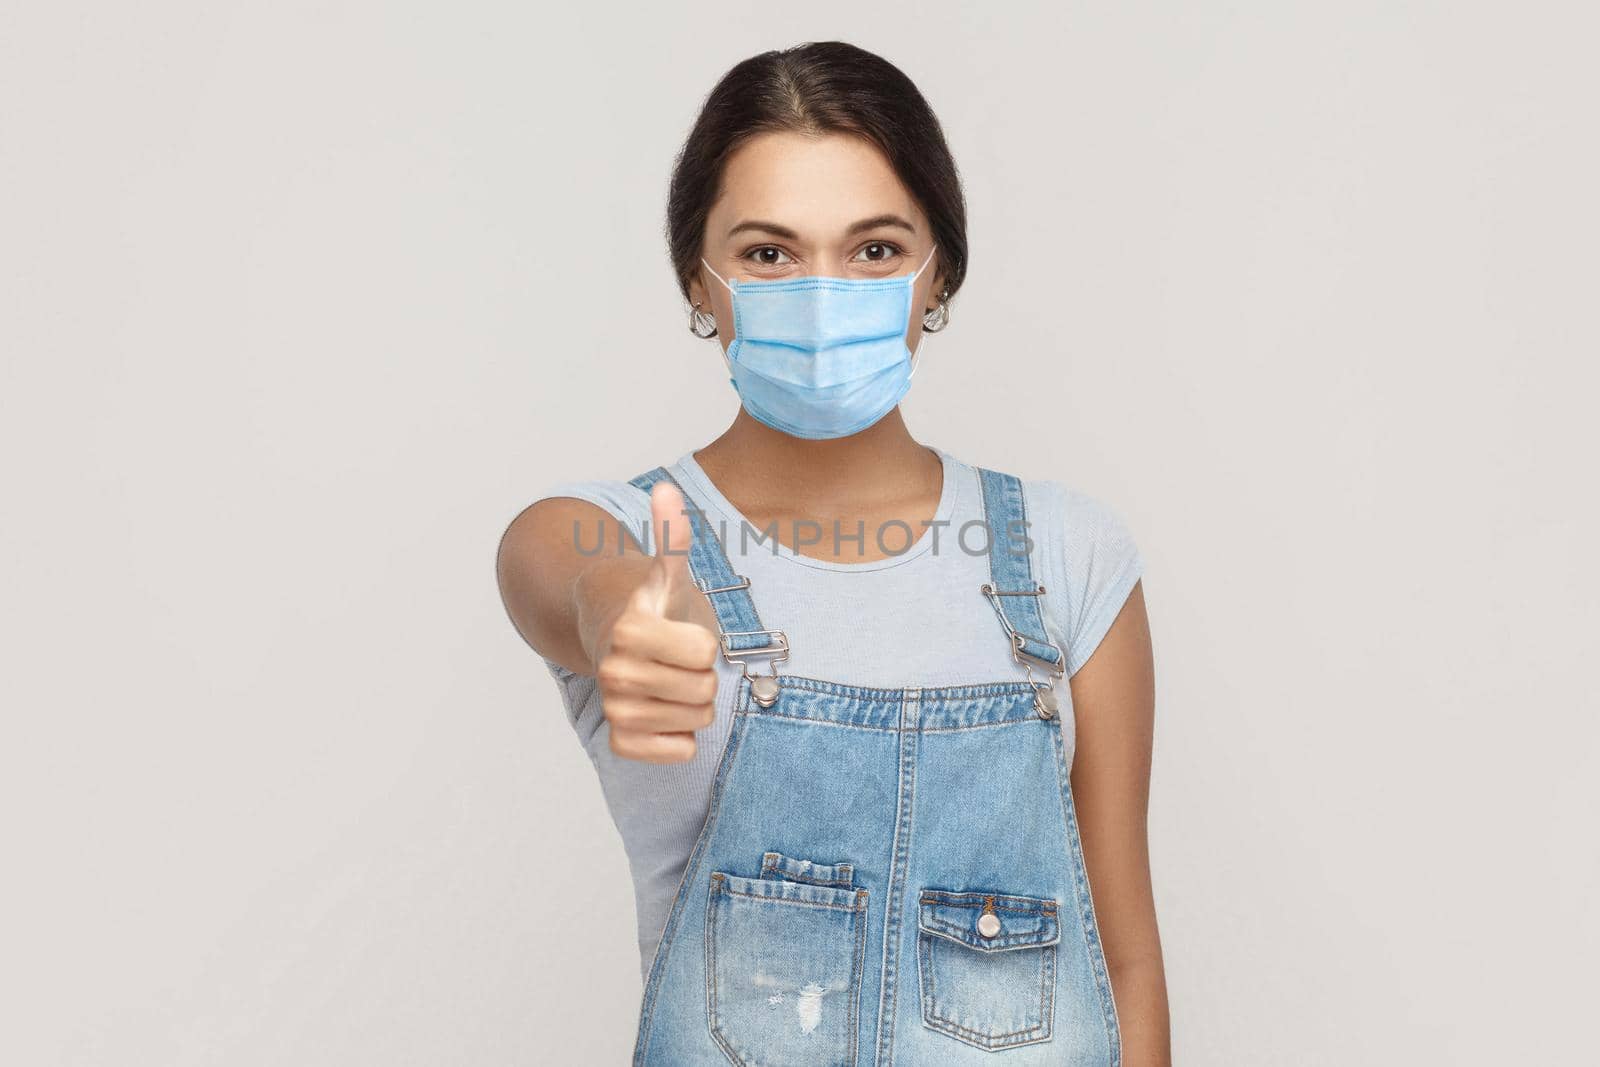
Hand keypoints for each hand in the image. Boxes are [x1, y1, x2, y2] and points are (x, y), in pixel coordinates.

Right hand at [596, 481, 720, 762]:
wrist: (615, 641)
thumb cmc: (655, 608)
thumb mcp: (669, 573)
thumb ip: (672, 536)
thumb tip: (666, 490)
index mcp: (630, 631)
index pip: (705, 654)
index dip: (703, 641)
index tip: (680, 630)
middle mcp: (615, 673)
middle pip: (705, 691)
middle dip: (702, 674)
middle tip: (678, 659)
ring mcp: (616, 710)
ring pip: (697, 720)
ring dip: (694, 702)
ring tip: (671, 679)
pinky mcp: (624, 742)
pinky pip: (679, 751)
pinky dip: (681, 735)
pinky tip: (664, 710)